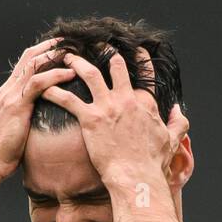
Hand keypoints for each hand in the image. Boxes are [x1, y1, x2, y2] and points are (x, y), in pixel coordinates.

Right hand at [0, 38, 76, 180]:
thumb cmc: (3, 151)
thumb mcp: (15, 127)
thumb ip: (25, 116)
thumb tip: (41, 116)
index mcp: (6, 93)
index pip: (24, 63)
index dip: (42, 53)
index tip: (59, 48)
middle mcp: (7, 90)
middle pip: (29, 57)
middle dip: (50, 47)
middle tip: (70, 41)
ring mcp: (10, 96)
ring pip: (33, 65)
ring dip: (54, 56)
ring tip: (74, 53)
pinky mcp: (16, 106)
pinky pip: (37, 84)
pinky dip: (55, 76)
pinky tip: (70, 73)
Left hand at [40, 47, 187, 187]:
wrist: (136, 177)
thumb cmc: (153, 163)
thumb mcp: (172, 140)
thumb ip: (178, 122)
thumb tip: (178, 111)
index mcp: (146, 102)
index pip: (145, 72)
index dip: (140, 58)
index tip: (135, 49)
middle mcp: (127, 99)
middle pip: (115, 64)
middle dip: (105, 51)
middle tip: (96, 44)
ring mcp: (108, 107)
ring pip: (90, 74)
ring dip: (77, 62)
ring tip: (67, 56)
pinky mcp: (90, 119)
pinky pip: (68, 100)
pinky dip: (55, 92)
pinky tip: (44, 87)